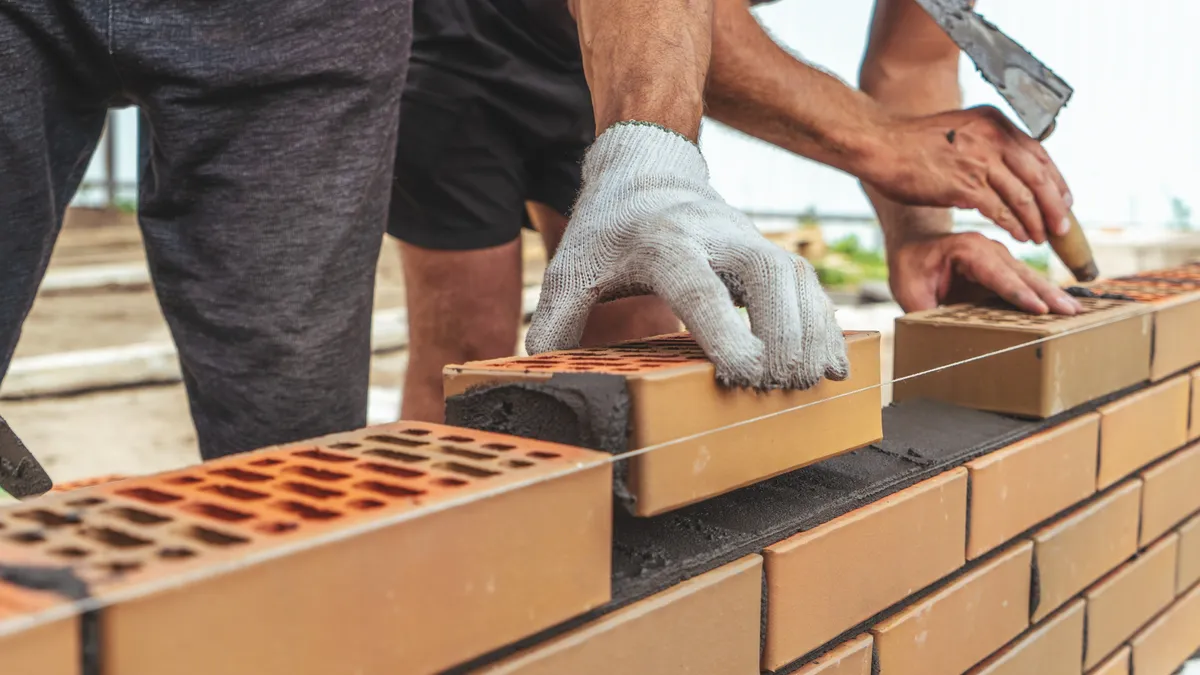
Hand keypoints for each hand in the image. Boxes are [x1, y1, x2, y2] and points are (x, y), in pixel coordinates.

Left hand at [526, 122, 848, 389]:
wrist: (649, 168)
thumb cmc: (609, 228)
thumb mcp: (571, 266)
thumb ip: (556, 318)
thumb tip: (546, 371)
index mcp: (664, 241)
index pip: (698, 286)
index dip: (724, 329)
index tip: (743, 373)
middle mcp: (716, 236)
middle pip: (766, 276)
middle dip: (783, 333)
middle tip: (779, 386)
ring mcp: (750, 240)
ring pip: (797, 280)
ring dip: (811, 335)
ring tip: (809, 386)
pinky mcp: (770, 251)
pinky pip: (810, 286)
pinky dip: (826, 326)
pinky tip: (834, 365)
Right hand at [862, 105, 1072, 245]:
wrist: (880, 145)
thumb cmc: (911, 144)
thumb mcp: (959, 132)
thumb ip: (984, 147)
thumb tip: (1004, 175)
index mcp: (994, 122)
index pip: (1039, 153)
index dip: (1056, 180)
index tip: (1063, 201)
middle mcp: (993, 137)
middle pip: (1039, 175)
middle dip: (1055, 205)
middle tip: (1062, 227)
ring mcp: (980, 160)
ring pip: (1024, 195)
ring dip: (1037, 220)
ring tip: (1041, 237)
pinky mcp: (964, 184)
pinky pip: (1001, 209)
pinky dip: (1015, 225)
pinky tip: (1019, 237)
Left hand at [887, 231, 1083, 314]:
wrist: (913, 244)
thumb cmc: (910, 267)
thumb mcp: (909, 291)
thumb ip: (924, 312)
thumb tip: (936, 339)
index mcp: (966, 249)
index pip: (996, 274)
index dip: (1017, 293)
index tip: (1039, 309)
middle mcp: (988, 249)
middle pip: (1022, 273)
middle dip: (1048, 294)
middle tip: (1072, 312)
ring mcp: (999, 256)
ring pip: (1029, 276)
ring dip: (1053, 294)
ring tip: (1076, 311)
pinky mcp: (1003, 267)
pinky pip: (1025, 280)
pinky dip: (1044, 293)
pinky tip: (1063, 306)